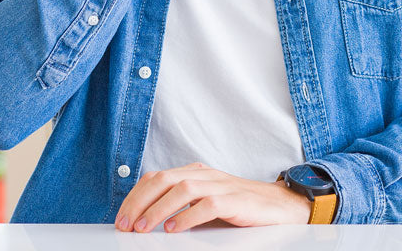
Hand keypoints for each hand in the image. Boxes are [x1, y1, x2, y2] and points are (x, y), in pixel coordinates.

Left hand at [113, 162, 311, 233]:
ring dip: (158, 209)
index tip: (121, 218)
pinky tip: (174, 229)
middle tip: (126, 225)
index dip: (135, 197)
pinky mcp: (235, 200)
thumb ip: (179, 205)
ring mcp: (221, 186)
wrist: (280, 205)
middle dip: (139, 202)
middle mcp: (206, 175)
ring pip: (182, 189)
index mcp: (195, 172)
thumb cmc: (240, 207)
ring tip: (144, 228)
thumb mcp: (204, 202)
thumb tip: (145, 221)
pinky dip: (186, 217)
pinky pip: (207, 205)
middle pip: (163, 179)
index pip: (156, 177)